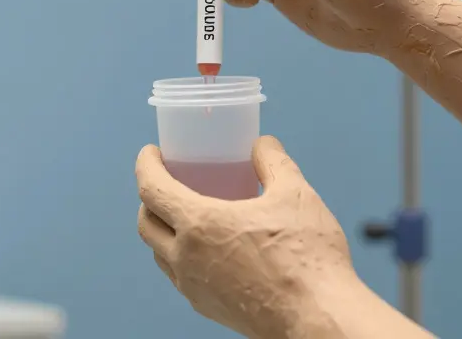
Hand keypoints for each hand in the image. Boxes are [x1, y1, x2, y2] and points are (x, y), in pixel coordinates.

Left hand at [136, 136, 356, 337]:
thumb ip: (273, 162)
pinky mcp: (208, 308)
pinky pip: (180, 277)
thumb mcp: (295, 194)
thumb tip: (263, 145)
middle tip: (168, 182)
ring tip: (187, 214)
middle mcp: (186, 258)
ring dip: (163, 230)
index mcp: (199, 224)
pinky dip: (182, 255)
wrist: (316, 317)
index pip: (152, 189)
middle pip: (146, 223)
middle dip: (149, 198)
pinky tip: (210, 248)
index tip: (151, 153)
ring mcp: (194, 288)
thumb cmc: (306, 256)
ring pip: (160, 253)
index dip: (145, 165)